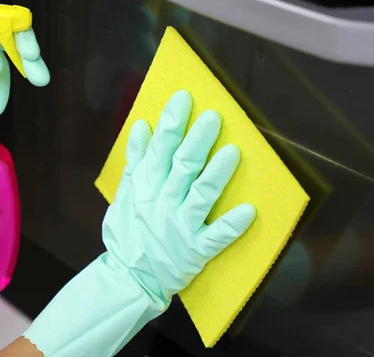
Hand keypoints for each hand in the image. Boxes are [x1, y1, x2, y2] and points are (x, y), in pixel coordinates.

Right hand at [24, 90, 255, 356]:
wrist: (130, 276)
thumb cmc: (128, 232)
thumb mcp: (124, 194)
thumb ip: (134, 161)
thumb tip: (141, 126)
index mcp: (145, 187)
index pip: (159, 149)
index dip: (171, 123)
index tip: (184, 98)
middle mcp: (162, 203)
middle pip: (182, 167)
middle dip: (197, 140)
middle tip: (214, 116)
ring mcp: (180, 227)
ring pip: (201, 195)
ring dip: (217, 174)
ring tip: (233, 152)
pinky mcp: (195, 250)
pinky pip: (216, 237)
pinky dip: (231, 225)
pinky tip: (249, 211)